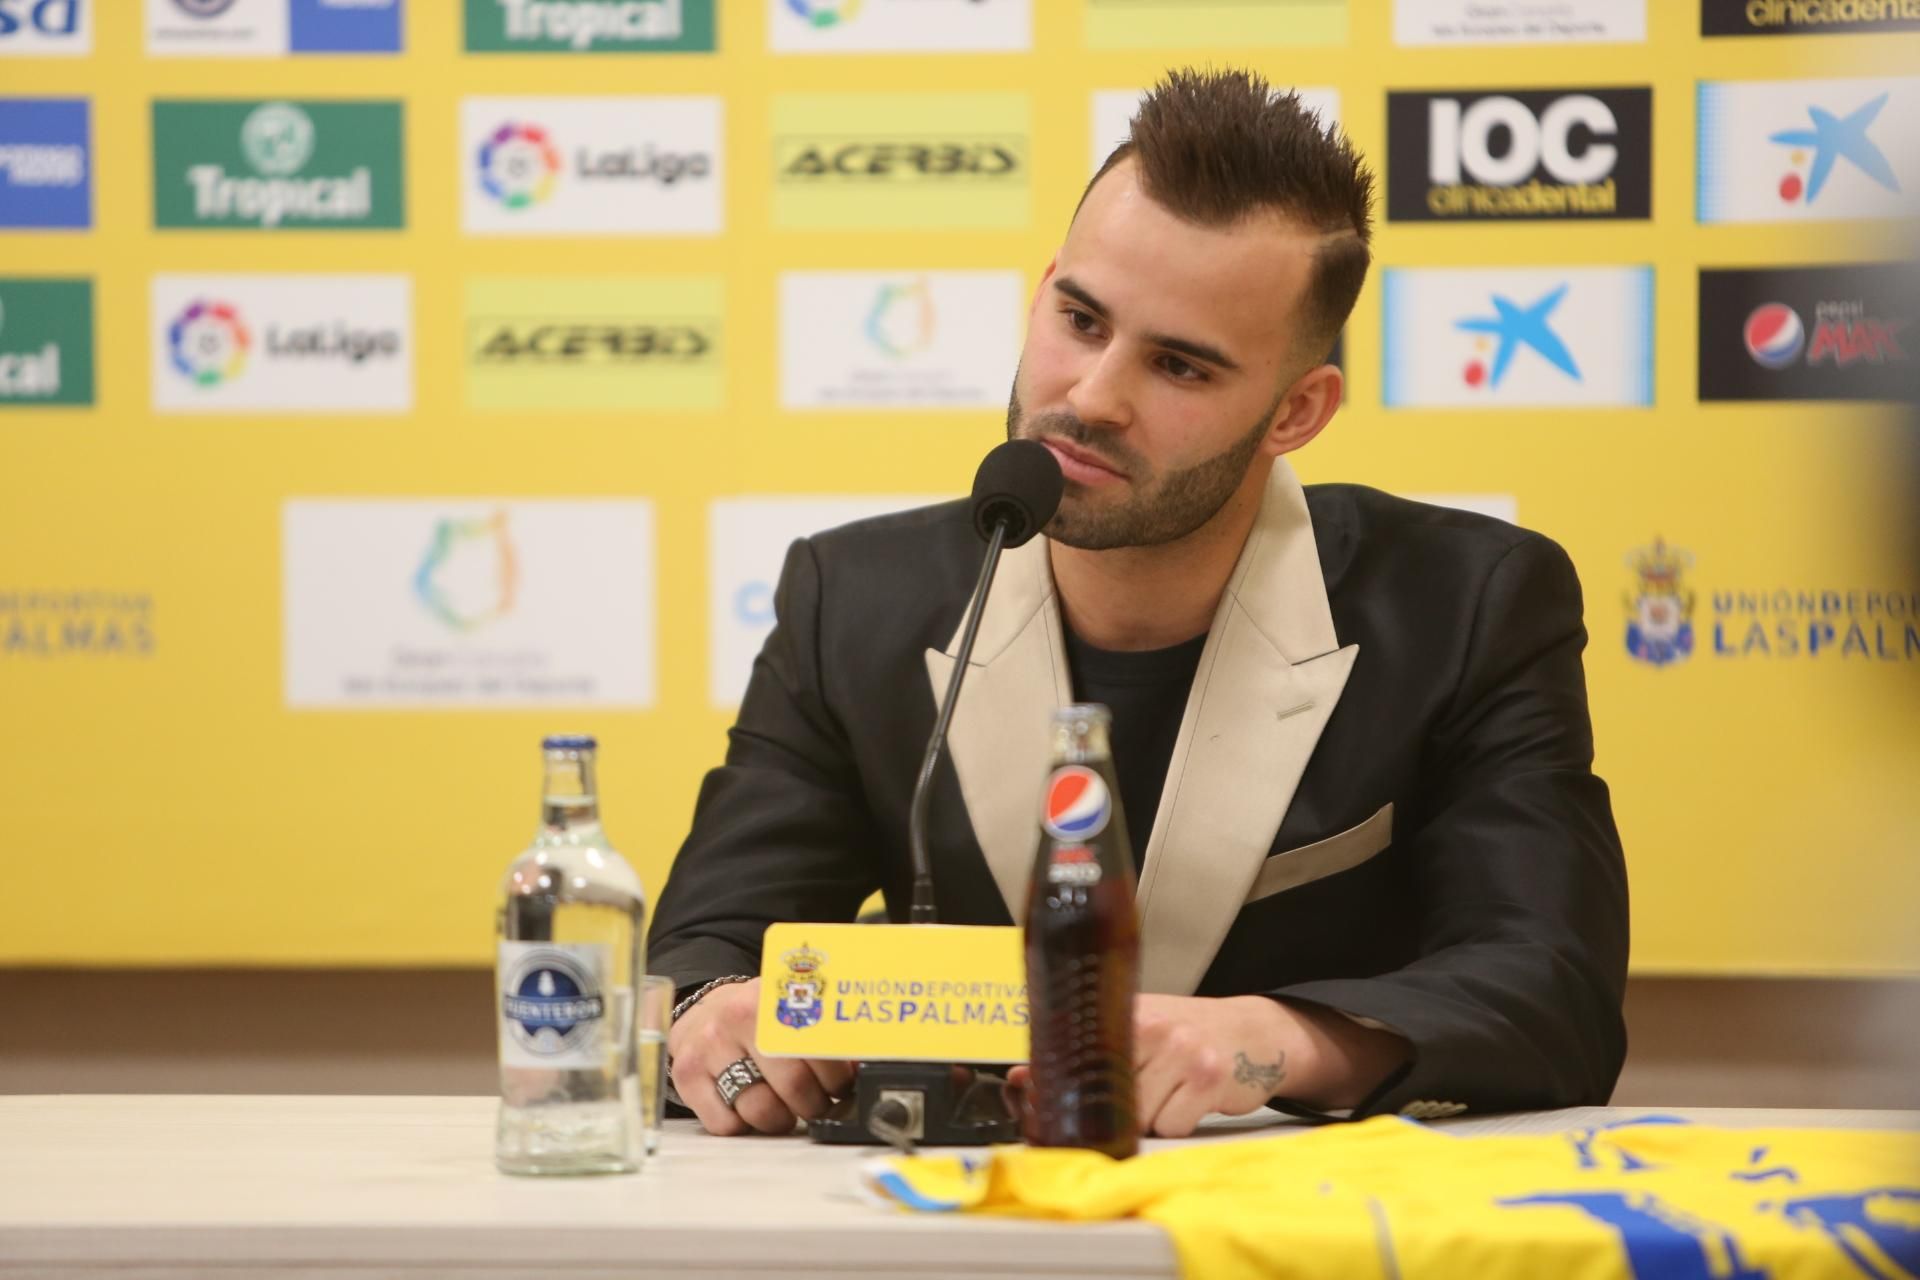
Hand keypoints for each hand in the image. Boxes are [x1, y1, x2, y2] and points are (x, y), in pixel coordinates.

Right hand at [666, 978, 854, 1135]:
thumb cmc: (758, 1018)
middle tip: (818, 1101)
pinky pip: (726, 1124)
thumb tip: (864, 1066)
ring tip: (787, 1107)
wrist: (705, 1010)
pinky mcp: (686, 1076)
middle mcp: (736, 1019)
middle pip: (794, 1086)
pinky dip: (744, 1125)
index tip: (843, 1085)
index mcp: (773, 999)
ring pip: (761, 1110)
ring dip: (782, 1118)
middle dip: (815, 1103)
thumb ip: (826, 1033)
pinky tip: (750, 1106)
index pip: (820, 1050)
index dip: (839, 1076)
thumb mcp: (791, 1010)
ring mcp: (708, 1048)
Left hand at [1008, 993, 1408, 1138]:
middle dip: (1113, 1110)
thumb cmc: (1185, 1033)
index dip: (1062, 1087)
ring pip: (1139, 1116)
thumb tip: (1021, 1076)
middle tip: (1132, 1096)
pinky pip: (1172, 1126)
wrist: (1251, 1032)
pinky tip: (1188, 1100)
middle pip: (1107, 1095)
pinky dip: (1177, 1123)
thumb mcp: (1135, 1028)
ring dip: (1149, 1118)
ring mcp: (1183, 1051)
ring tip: (1165, 1092)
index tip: (1052, 1101)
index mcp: (1126, 1011)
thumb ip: (1084, 1051)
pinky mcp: (1209, 1080)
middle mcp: (1154, 1026)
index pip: (1077, 1056)